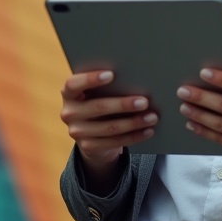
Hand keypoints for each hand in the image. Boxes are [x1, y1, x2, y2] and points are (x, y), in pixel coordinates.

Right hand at [59, 71, 156, 189]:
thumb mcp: (97, 93)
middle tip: (145, 101)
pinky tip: (147, 131)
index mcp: (69, 93)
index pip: (73, 84)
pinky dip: (134, 136)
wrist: (91, 132)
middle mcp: (69, 112)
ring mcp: (76, 132)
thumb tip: (136, 79)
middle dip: (124, 104)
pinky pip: (114, 142)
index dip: (90, 79)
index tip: (112, 74)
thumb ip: (108, 86)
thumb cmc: (99, 101)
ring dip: (134, 122)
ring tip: (152, 117)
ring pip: (109, 127)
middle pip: (98, 107)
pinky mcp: (88, 146)